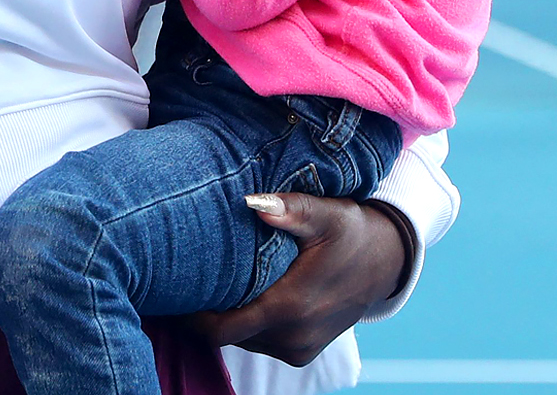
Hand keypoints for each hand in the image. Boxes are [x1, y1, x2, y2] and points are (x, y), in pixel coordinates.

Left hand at [189, 195, 411, 365]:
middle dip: (202, 315)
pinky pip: (261, 342)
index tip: (170, 291)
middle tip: (180, 283)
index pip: (220, 328)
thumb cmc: (351, 232)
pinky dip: (247, 324)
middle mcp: (293, 336)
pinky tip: (241, 296)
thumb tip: (253, 203)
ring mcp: (298, 349)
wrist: (386, 262)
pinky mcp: (303, 353)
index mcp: (290, 307)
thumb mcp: (326, 214)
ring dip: (226, 319)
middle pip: (227, 336)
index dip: (190, 316)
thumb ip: (289, 210)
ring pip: (243, 340)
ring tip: (208, 285)